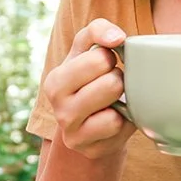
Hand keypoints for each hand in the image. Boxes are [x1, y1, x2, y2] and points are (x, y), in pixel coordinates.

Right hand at [42, 19, 136, 159]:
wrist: (88, 119)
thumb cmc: (90, 77)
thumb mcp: (87, 50)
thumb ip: (98, 31)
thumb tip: (116, 37)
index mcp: (55, 81)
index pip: (100, 58)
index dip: (111, 58)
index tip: (104, 64)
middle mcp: (59, 109)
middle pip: (111, 84)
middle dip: (118, 80)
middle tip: (111, 83)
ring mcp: (73, 133)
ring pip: (114, 112)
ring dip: (122, 103)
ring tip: (113, 101)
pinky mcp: (90, 150)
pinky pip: (120, 130)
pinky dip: (125, 122)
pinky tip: (116, 119)